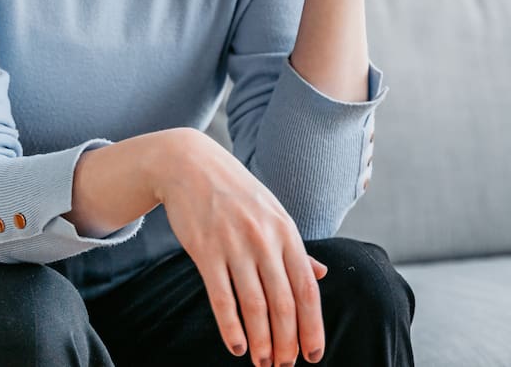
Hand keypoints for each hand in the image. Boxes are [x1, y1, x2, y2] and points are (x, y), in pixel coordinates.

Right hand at [155, 129, 328, 365]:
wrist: (189, 164)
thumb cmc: (235, 191)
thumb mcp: (272, 212)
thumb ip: (296, 246)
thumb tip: (321, 274)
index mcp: (286, 231)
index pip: (306, 288)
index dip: (312, 326)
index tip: (314, 354)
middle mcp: (264, 240)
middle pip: (283, 303)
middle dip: (287, 342)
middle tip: (285, 366)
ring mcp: (234, 245)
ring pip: (254, 306)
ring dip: (261, 341)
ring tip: (263, 364)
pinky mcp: (206, 251)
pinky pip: (221, 298)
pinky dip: (230, 327)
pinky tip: (237, 347)